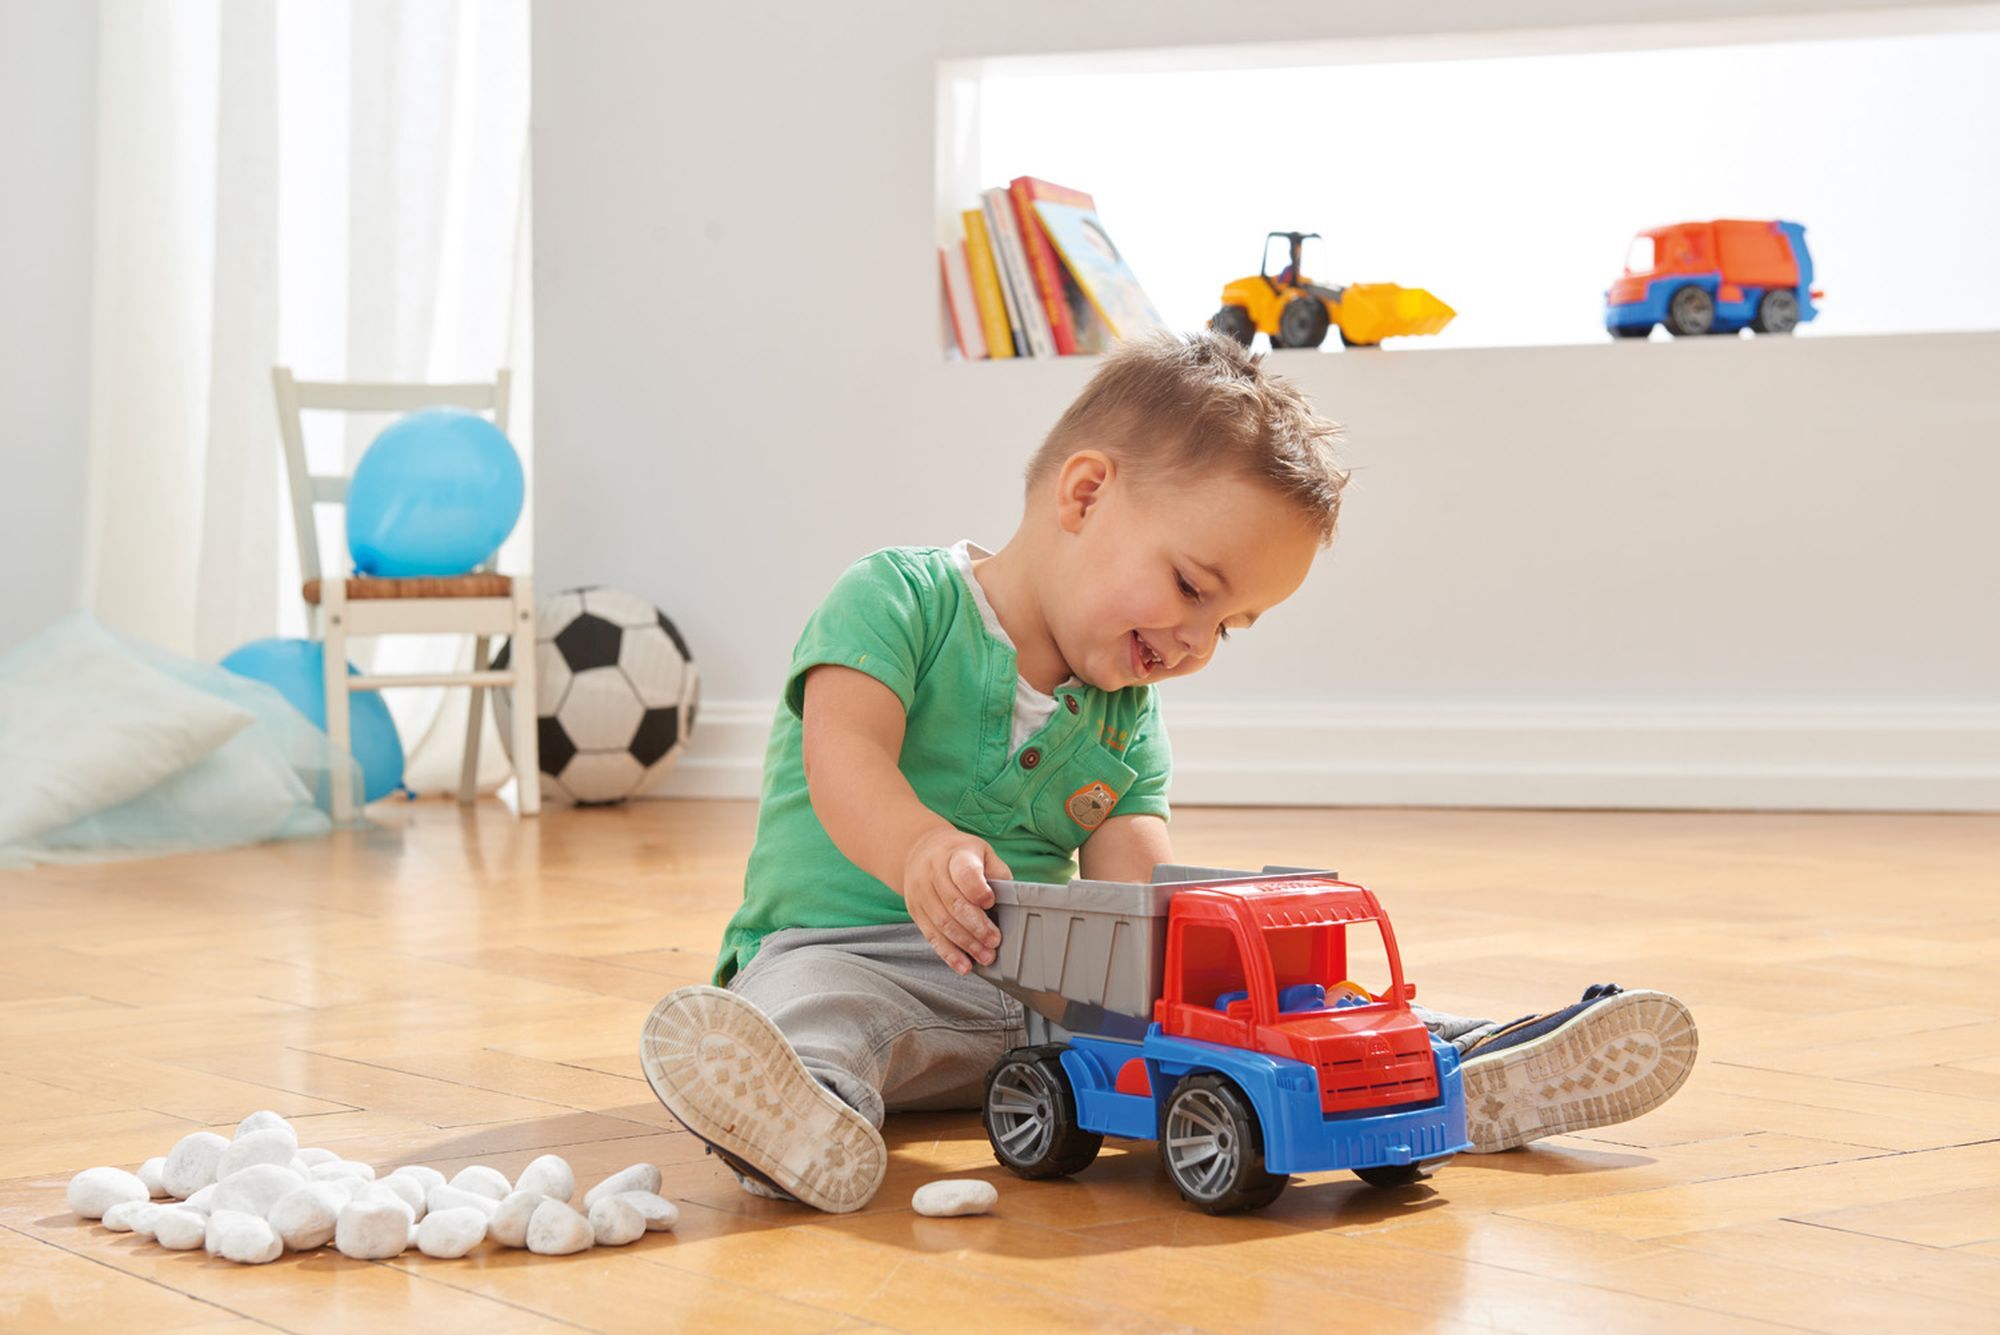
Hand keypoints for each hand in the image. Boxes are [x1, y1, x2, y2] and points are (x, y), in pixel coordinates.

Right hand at [902, 827, 1008, 975]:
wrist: (920, 850)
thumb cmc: (960, 854)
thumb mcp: (982, 852)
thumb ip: (997, 874)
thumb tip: (1012, 902)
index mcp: (954, 854)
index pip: (964, 872)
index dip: (977, 889)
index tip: (990, 902)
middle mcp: (933, 872)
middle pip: (954, 903)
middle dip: (976, 926)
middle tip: (995, 941)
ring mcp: (921, 892)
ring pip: (942, 923)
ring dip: (966, 945)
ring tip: (986, 957)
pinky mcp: (915, 911)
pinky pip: (932, 936)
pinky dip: (949, 954)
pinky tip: (963, 966)